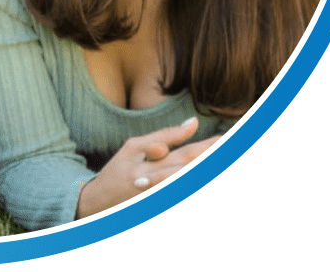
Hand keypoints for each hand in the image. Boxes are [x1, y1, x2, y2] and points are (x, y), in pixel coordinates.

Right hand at [77, 117, 220, 216]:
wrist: (96, 205)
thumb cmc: (118, 171)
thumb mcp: (133, 147)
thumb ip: (165, 136)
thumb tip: (194, 121)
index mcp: (149, 161)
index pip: (187, 154)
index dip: (209, 149)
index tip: (229, 141)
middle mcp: (154, 182)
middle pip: (191, 173)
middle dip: (212, 163)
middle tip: (233, 151)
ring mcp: (155, 198)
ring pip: (185, 185)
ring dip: (202, 176)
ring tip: (223, 163)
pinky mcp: (153, 208)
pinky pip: (176, 197)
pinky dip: (190, 187)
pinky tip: (201, 179)